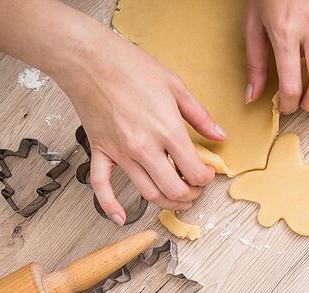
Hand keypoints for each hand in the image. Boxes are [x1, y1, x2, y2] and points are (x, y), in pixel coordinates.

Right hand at [57, 36, 225, 223]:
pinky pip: (102, 186)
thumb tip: (220, 135)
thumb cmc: (129, 66)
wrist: (88, 59)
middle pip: (173, 189)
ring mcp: (120, 152)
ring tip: (177, 199)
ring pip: (147, 193)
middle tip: (196, 190)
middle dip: (190, 195)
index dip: (206, 178)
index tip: (208, 174)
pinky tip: (121, 217)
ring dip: (166, 202)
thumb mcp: (175, 86)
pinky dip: (111, 206)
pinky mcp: (100, 152)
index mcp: (167, 129)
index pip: (194, 170)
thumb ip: (200, 116)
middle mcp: (144, 147)